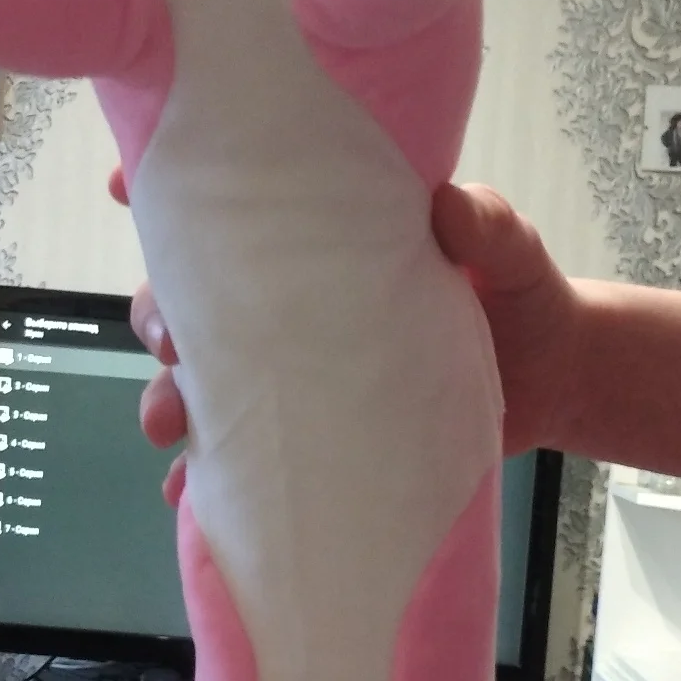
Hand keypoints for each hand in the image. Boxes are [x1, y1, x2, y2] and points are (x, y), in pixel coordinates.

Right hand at [117, 165, 571, 483]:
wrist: (557, 385)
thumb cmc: (525, 298)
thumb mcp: (512, 253)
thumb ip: (488, 227)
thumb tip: (450, 208)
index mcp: (331, 241)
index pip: (246, 206)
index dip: (180, 189)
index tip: (123, 186)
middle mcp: (301, 302)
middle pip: (201, 297)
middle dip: (159, 312)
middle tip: (165, 340)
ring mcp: (303, 371)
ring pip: (208, 378)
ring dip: (168, 397)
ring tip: (162, 424)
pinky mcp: (318, 433)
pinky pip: (248, 454)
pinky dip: (207, 476)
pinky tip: (186, 494)